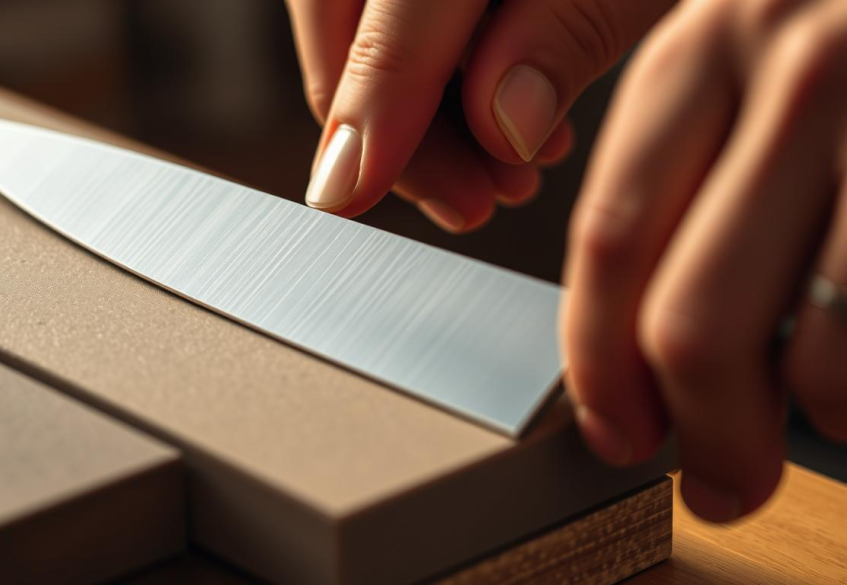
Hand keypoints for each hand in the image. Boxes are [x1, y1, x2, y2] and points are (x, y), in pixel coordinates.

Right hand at [285, 0, 673, 231]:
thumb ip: (572, 23)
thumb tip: (504, 123)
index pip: (386, 28)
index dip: (367, 120)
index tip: (348, 194)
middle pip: (351, 34)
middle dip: (404, 132)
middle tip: (474, 197)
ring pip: (367, 32)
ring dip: (427, 114)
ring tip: (509, 162)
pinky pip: (396, 15)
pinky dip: (440, 72)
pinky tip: (503, 105)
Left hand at [563, 0, 846, 521]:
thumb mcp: (745, 50)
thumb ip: (672, 157)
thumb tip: (617, 342)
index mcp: (701, 50)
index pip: (610, 242)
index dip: (598, 365)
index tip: (613, 430)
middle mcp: (800, 72)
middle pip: (696, 320)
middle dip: (706, 433)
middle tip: (718, 480)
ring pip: (817, 353)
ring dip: (812, 420)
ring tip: (820, 417)